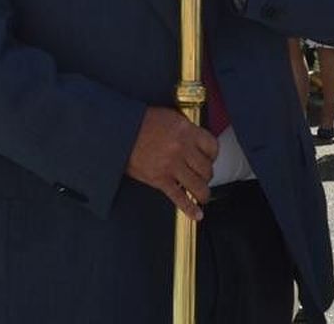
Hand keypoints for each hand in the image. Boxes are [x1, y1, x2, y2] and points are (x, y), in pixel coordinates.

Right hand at [125, 106, 219, 220]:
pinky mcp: (159, 180)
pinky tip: (197, 215)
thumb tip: (197, 141)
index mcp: (187, 132)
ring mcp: (171, 166)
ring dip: (203, 193)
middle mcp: (182, 149)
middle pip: (207, 168)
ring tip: (202, 195)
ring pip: (198, 185)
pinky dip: (190, 208)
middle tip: (203, 176)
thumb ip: (187, 129)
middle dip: (207, 174)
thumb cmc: (142, 122)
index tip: (210, 158)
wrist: (120, 132)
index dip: (213, 155)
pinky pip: (179, 197)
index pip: (212, 147)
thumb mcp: (171, 117)